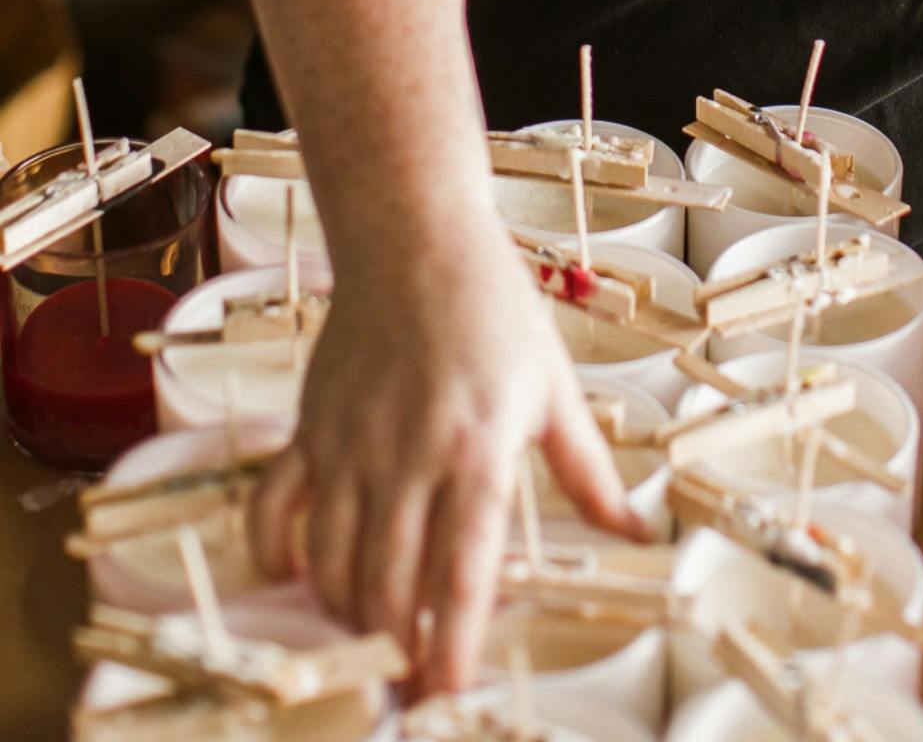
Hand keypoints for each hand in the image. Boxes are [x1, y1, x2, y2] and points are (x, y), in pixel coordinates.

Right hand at [248, 229, 645, 691]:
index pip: (462, 573)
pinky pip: (274, 511)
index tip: (448, 692)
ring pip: (332, 564)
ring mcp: (348, 445)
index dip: (453, 644)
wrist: (416, 240)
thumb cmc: (494, 309)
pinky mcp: (308, 429)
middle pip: (389, 585)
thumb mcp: (557, 391)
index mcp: (478, 449)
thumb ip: (589, 474)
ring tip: (377, 637)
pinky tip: (303, 582)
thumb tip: (637, 532)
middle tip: (411, 682)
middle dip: (399, 650)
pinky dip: (279, 561)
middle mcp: (407, 456)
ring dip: (350, 615)